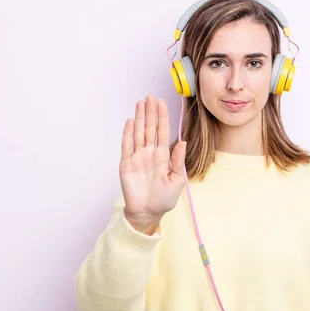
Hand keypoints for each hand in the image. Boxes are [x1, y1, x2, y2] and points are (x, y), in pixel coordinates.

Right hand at [120, 95, 186, 233]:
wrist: (148, 213)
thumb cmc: (164, 199)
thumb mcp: (177, 180)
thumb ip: (179, 161)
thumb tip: (183, 142)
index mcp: (163, 156)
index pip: (162, 132)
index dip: (162, 117)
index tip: (162, 103)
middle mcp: (149, 154)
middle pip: (149, 128)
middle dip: (150, 112)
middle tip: (150, 97)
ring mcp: (137, 158)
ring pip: (138, 133)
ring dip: (139, 118)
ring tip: (140, 103)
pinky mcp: (126, 164)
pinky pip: (126, 146)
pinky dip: (127, 133)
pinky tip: (130, 121)